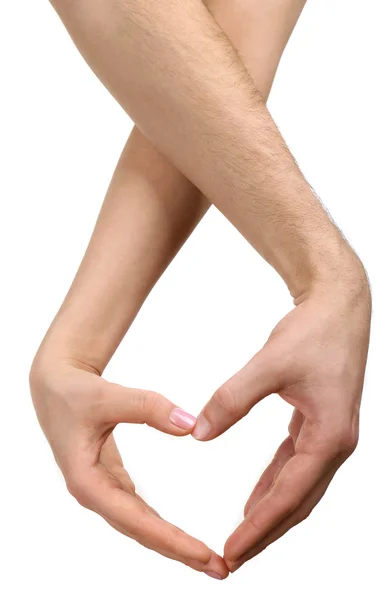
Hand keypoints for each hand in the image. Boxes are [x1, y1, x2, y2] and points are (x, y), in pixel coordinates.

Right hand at [29, 360, 228, 578]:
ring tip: (206, 559)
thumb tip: (190, 425)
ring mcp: (101, 489)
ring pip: (140, 524)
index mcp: (87, 481)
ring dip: (172, 542)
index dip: (170, 540)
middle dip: (179, 551)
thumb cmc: (74, 393)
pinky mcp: (110, 480)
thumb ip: (148, 407)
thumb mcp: (109, 396)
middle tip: (220, 569)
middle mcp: (94, 493)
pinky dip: (160, 524)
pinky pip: (138, 510)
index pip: (135, 520)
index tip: (203, 555)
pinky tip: (178, 536)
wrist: (55, 386)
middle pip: (140, 531)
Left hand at [192, 276, 370, 570]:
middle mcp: (336, 443)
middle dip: (266, 532)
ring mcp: (331, 435)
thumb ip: (232, 400)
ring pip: (298, 489)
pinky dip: (275, 485)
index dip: (258, 526)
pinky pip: (295, 466)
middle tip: (232, 559)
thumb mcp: (269, 365)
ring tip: (241, 537)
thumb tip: (198, 434)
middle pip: (298, 503)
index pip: (289, 494)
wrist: (339, 307)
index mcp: (330, 436)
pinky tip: (256, 496)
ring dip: (271, 513)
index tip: (230, 551)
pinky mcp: (320, 424)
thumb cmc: (312, 333)